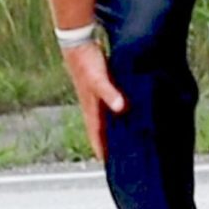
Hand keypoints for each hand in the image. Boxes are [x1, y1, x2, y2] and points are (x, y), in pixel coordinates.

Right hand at [61, 43, 125, 161]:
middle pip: (102, 130)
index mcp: (91, 109)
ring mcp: (97, 97)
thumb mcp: (99, 79)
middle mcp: (93, 106)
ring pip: (107, 118)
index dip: (102, 150)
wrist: (78, 43)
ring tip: (129, 139)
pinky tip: (130, 112)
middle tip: (123, 157)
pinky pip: (112, 105)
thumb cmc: (87, 63)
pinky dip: (120, 111)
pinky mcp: (102, 87)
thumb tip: (120, 108)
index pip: (97, 135)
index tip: (109, 165)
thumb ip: (110, 93)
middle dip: (110, 144)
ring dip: (116, 128)